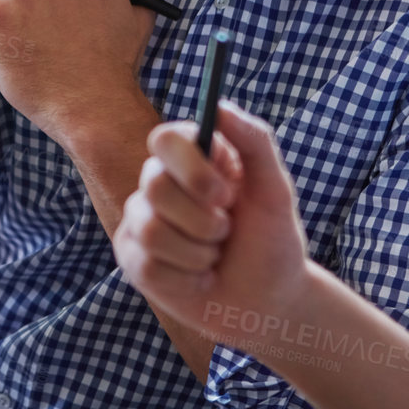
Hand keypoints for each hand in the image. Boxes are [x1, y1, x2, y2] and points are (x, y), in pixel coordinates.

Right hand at [113, 105, 312, 345]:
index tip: (225, 194)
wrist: (268, 303)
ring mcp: (141, 221)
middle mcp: (159, 183)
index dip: (191, 168)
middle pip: (154, 186)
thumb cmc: (273, 242)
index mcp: (192, 159)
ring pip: (151, 231)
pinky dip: (187, 279)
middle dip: (203, 220)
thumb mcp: (275, 191)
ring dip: (198, 253)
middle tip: (225, 231)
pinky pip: (148, 265)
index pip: (164, 139)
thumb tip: (221, 105)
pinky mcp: (133, 259)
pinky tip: (200, 279)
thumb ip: (255, 142)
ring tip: (213, 257)